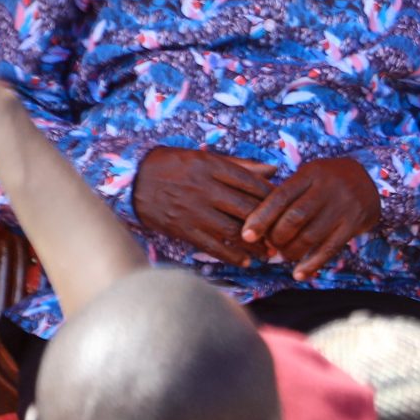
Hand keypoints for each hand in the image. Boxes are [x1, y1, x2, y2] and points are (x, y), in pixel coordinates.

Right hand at [132, 146, 277, 263]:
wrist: (133, 179)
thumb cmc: (175, 165)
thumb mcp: (206, 157)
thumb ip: (240, 165)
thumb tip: (274, 170)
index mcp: (213, 167)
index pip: (252, 183)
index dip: (274, 197)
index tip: (287, 208)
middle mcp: (205, 189)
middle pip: (246, 208)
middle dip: (270, 224)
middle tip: (285, 235)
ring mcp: (193, 211)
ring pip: (232, 231)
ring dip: (255, 245)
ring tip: (270, 253)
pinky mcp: (182, 229)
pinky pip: (211, 245)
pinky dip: (231, 256)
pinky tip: (246, 262)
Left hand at [236, 157, 382, 278]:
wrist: (370, 179)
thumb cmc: (327, 181)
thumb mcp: (308, 176)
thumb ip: (285, 194)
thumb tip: (256, 227)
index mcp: (311, 173)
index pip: (280, 197)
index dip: (261, 218)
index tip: (246, 236)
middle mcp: (328, 188)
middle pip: (295, 218)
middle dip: (276, 238)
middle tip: (269, 246)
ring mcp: (343, 206)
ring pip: (310, 236)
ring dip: (291, 252)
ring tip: (283, 256)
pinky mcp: (355, 223)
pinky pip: (330, 248)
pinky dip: (312, 264)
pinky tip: (299, 274)